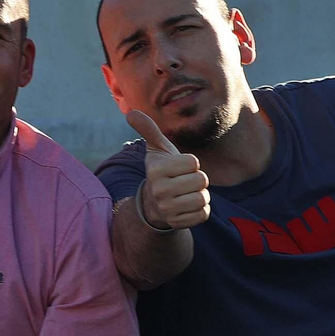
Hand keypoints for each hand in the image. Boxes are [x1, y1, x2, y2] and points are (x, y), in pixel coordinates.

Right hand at [128, 109, 209, 230]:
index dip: (190, 164)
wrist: (153, 205)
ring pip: (203, 198)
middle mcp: (160, 191)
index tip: (178, 168)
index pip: (194, 162)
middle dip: (196, 180)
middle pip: (202, 180)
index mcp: (156, 171)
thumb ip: (149, 130)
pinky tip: (187, 206)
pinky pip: (203, 213)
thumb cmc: (161, 172)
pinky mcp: (178, 223)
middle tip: (183, 182)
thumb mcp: (156, 151)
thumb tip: (131, 112)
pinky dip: (200, 210)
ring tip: (185, 193)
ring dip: (199, 195)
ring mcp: (168, 209)